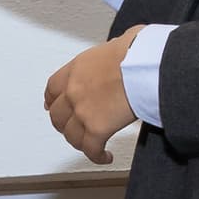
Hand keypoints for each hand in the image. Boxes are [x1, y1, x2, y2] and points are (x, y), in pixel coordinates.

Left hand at [44, 30, 142, 162]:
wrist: (145, 64)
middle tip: (73, 129)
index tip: (53, 106)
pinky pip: (91, 149)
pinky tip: (105, 156)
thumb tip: (124, 47)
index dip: (52, 101)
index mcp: (76, 68)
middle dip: (64, 125)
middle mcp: (73, 90)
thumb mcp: (119, 42)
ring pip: (71, 135)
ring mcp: (83, 111)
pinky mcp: (97, 129)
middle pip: (58, 116)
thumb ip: (112, 51)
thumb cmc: (138, 51)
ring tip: (91, 145)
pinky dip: (97, 156)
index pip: (52, 88)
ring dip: (80, 142)